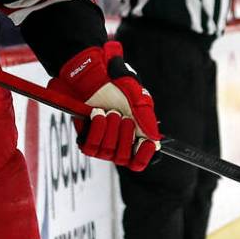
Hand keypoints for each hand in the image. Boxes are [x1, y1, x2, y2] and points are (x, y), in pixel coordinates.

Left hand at [47, 41, 160, 170]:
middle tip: (124, 118)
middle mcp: (117, 143)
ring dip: (111, 129)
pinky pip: (91, 147)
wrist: (93, 76)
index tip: (145, 142)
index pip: (138, 162)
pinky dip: (97, 129)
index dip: (143, 156)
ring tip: (110, 112)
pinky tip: (98, 114)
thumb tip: (155, 139)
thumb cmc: (116, 86)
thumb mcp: (138, 98)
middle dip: (125, 136)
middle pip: (123, 159)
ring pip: (107, 152)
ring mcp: (101, 142)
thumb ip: (147, 119)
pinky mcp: (85, 139)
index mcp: (134, 137)